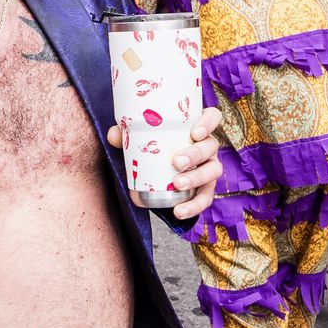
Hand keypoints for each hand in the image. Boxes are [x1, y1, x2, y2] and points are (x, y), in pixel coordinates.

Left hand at [105, 106, 225, 220]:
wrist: (157, 170)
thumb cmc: (154, 146)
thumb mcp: (141, 137)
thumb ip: (128, 133)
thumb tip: (114, 134)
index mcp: (196, 127)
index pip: (212, 117)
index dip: (208, 122)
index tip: (194, 132)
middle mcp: (207, 146)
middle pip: (211, 146)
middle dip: (196, 154)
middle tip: (177, 162)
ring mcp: (209, 167)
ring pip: (212, 171)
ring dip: (196, 178)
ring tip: (177, 184)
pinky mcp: (205, 188)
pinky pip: (205, 198)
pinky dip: (194, 206)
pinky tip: (179, 211)